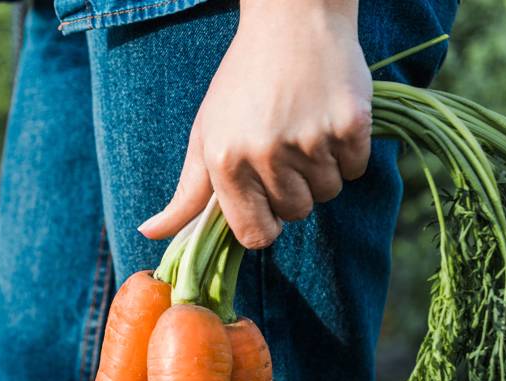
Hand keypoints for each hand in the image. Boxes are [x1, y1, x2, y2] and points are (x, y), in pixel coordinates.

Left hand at [138, 0, 370, 247]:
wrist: (292, 20)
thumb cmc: (243, 82)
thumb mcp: (205, 134)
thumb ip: (186, 193)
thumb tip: (149, 233)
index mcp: (226, 161)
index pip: (255, 234)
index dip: (265, 223)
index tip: (268, 202)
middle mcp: (266, 154)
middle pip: (296, 213)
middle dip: (294, 189)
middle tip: (285, 144)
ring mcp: (310, 140)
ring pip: (328, 192)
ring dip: (322, 170)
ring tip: (306, 128)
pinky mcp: (350, 125)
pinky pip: (355, 168)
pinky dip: (348, 151)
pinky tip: (328, 118)